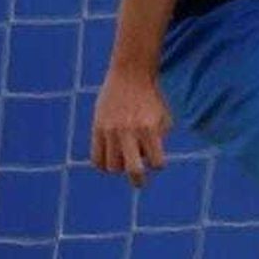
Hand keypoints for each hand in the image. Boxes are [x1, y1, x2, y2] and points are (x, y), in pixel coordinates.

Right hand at [91, 69, 171, 187]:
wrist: (130, 74)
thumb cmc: (151, 98)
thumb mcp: (163, 117)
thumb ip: (159, 140)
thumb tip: (147, 161)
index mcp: (149, 129)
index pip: (156, 163)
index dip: (158, 164)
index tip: (158, 161)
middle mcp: (129, 131)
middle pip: (132, 169)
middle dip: (138, 180)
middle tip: (139, 183)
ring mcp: (111, 130)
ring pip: (112, 167)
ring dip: (120, 168)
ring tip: (124, 159)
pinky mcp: (97, 128)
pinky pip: (96, 158)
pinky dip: (103, 164)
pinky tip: (110, 159)